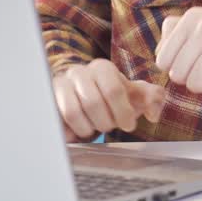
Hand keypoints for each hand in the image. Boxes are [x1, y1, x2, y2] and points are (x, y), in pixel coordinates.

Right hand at [52, 59, 166, 141]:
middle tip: (109, 126)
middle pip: (93, 102)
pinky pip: (58, 121)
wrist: (82, 99)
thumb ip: (152, 100)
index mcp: (102, 68)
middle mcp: (78, 72)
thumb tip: (154, 114)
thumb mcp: (134, 97)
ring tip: (94, 127)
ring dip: (88, 127)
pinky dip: (72, 131)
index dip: (123, 112)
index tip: (129, 125)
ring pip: (73, 112)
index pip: (114, 90)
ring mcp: (59, 86)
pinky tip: (80, 130)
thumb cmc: (111, 98)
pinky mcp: (47, 101)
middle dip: (106, 121)